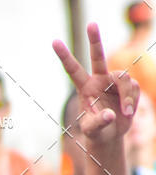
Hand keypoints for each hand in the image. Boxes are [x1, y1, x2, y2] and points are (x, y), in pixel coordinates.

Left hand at [53, 23, 138, 143]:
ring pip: (125, 78)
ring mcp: (114, 81)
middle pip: (98, 56)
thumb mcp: (92, 131)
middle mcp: (99, 80)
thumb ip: (98, 123)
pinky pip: (134, 89)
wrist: (110, 136)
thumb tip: (110, 115)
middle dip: (95, 40)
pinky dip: (132, 101)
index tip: (54, 42)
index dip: (65, 56)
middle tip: (91, 24)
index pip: (73, 70)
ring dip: (127, 96)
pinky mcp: (128, 86)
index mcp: (85, 88)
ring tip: (126, 112)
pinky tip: (128, 112)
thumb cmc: (96, 132)